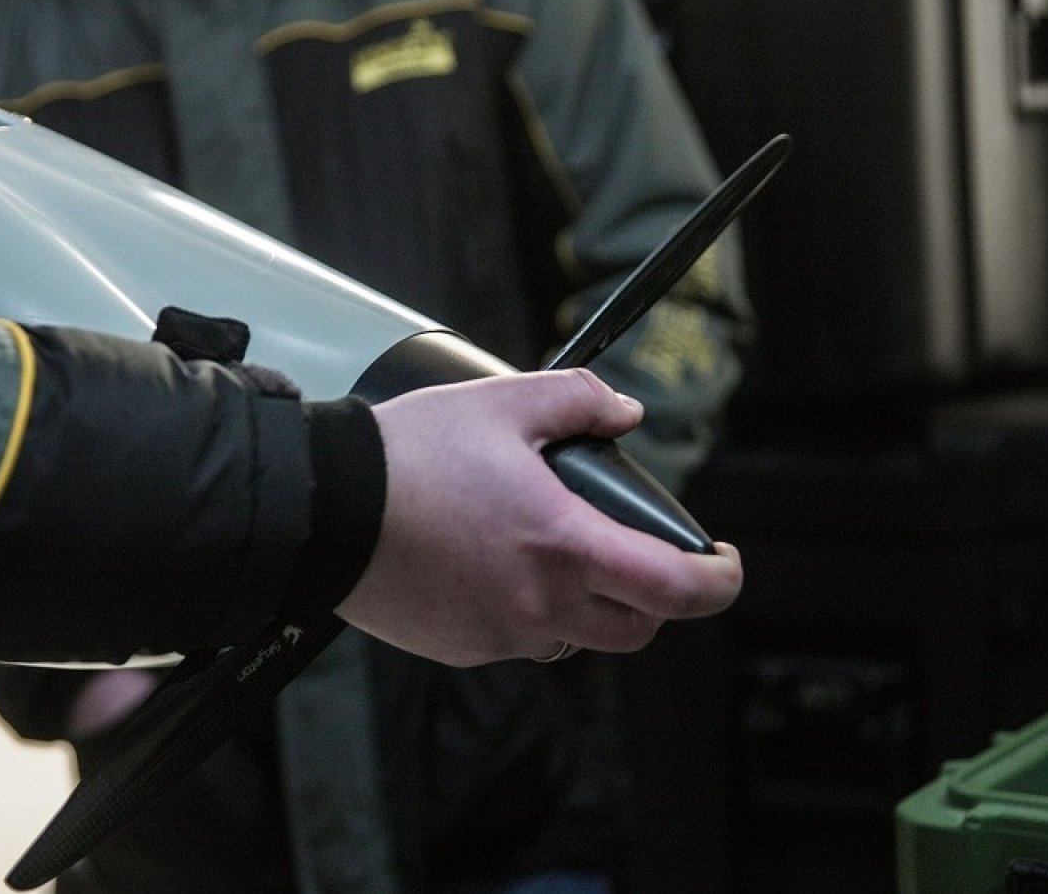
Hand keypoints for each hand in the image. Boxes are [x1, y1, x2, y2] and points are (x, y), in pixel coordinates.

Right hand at [336, 369, 742, 665]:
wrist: (324, 509)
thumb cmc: (406, 456)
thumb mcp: (502, 402)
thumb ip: (578, 401)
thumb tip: (624, 413)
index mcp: (563, 544)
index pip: (677, 590)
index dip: (720, 581)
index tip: (723, 564)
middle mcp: (539, 603)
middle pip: (637, 629)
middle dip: (654, 598)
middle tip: (639, 558)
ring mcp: (499, 633)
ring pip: (576, 639)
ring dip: (587, 606)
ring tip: (551, 554)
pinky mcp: (460, 647)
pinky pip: (517, 641)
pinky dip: (526, 613)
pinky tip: (491, 567)